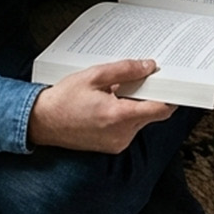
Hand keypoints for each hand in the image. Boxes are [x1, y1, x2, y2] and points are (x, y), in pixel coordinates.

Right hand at [28, 59, 175, 152]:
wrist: (42, 122)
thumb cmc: (63, 99)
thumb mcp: (94, 76)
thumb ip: (125, 70)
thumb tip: (148, 66)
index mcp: (119, 116)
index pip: (160, 109)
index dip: (169, 95)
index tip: (171, 84)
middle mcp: (122, 134)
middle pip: (152, 114)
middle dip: (148, 96)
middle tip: (136, 81)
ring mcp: (118, 143)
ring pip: (140, 121)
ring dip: (134, 106)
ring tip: (113, 94)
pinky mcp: (112, 147)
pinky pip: (129, 129)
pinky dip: (125, 116)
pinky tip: (108, 105)